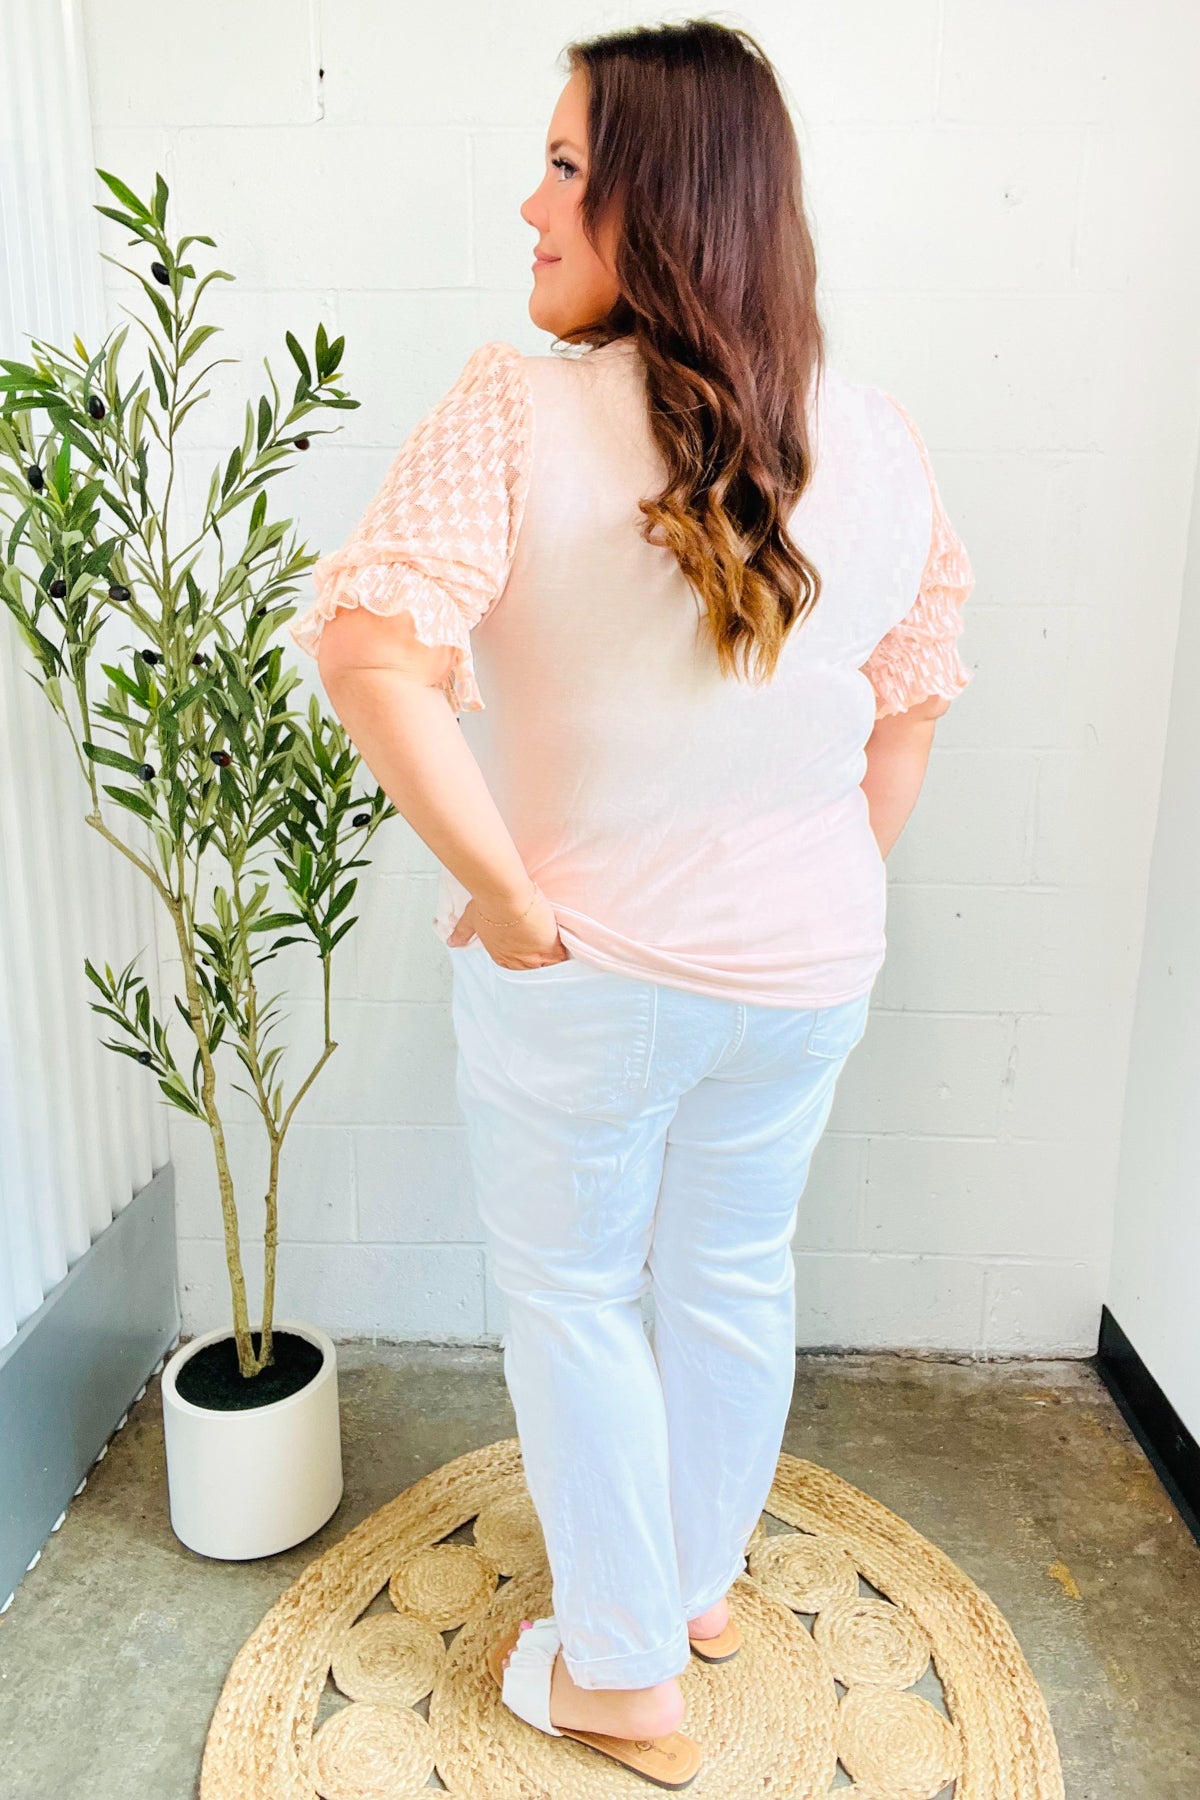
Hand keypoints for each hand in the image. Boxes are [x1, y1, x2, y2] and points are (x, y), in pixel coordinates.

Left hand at [447, 885, 570, 970]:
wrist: (504, 894)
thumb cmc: (487, 903)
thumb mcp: (471, 919)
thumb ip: (463, 933)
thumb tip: (451, 942)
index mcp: (500, 955)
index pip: (516, 966)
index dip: (525, 960)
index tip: (531, 954)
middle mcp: (517, 961)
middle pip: (533, 970)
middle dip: (540, 964)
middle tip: (548, 957)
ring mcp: (534, 956)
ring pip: (548, 966)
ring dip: (553, 961)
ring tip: (562, 956)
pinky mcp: (549, 947)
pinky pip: (560, 957)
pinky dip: (565, 955)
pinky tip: (571, 951)